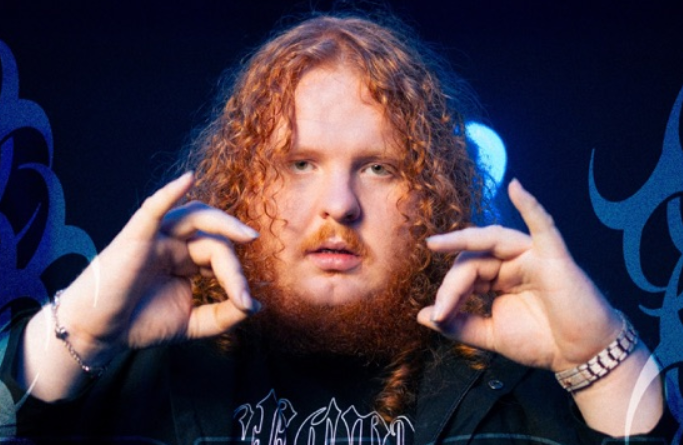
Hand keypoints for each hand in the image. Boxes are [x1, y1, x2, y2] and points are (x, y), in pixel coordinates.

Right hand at [56, 172, 258, 353]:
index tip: (246, 305)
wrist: (97, 334)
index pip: (221, 257)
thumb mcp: (192, 323)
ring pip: (195, 217)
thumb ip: (224, 316)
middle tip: (243, 292)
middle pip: (214, 241)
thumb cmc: (140, 323)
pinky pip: (154, 208)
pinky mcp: (136, 237)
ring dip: (224, 223)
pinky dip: (170, 192)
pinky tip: (188, 179)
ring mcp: (156, 237)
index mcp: (187, 260)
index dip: (238, 279)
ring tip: (248, 236)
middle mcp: (174, 244)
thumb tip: (256, 306)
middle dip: (233, 267)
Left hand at [417, 179, 621, 371]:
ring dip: (464, 240)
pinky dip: (530, 205)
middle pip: (473, 257)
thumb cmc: (541, 341)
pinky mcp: (555, 256)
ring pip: (493, 239)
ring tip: (436, 244)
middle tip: (442, 310)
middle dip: (453, 283)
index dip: (447, 293)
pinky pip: (543, 225)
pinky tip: (516, 187)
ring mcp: (533, 256)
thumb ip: (458, 325)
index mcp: (498, 276)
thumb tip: (422, 316)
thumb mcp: (490, 335)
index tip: (438, 318)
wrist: (581, 357)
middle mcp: (513, 261)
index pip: (465, 272)